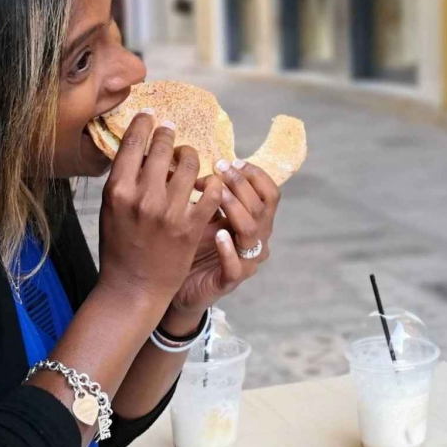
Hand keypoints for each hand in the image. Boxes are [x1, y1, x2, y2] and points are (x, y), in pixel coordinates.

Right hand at [98, 112, 224, 303]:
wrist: (132, 287)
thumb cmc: (119, 247)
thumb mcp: (112, 209)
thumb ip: (124, 180)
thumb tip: (138, 149)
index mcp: (117, 190)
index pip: (132, 143)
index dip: (144, 124)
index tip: (151, 115)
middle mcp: (142, 198)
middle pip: (162, 148)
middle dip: (168, 134)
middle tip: (171, 129)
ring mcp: (168, 212)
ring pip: (190, 165)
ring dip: (191, 156)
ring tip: (189, 157)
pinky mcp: (190, 227)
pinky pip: (209, 192)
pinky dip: (211, 184)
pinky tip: (208, 182)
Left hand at [166, 160, 280, 318]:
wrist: (176, 288)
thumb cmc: (191, 246)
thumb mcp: (202, 214)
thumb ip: (208, 192)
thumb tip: (196, 159)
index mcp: (255, 222)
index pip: (269, 194)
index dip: (256, 175)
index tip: (233, 161)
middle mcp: (256, 240)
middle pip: (262, 207)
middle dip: (241, 184)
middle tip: (220, 168)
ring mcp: (246, 262)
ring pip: (251, 232)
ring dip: (236, 208)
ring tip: (217, 194)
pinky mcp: (229, 281)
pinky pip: (235, 265)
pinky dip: (228, 249)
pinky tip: (218, 234)